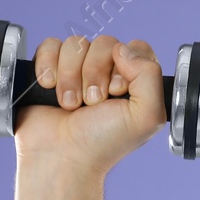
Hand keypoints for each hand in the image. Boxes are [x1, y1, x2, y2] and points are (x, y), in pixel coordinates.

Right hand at [14, 34, 167, 174]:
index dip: (126, 66)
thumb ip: (151, 76)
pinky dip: (48, 66)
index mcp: (134, 82)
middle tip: (91, 103)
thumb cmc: (103, 142)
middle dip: (95, 74)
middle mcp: (107, 73)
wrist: (61, 157)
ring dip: (71, 76)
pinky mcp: (50, 68)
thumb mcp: (146, 116)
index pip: (136, 48)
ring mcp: (78, 70)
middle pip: (105, 43)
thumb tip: (123, 49)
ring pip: (76, 44)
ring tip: (70, 105)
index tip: (117, 92)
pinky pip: (50, 45)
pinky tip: (49, 87)